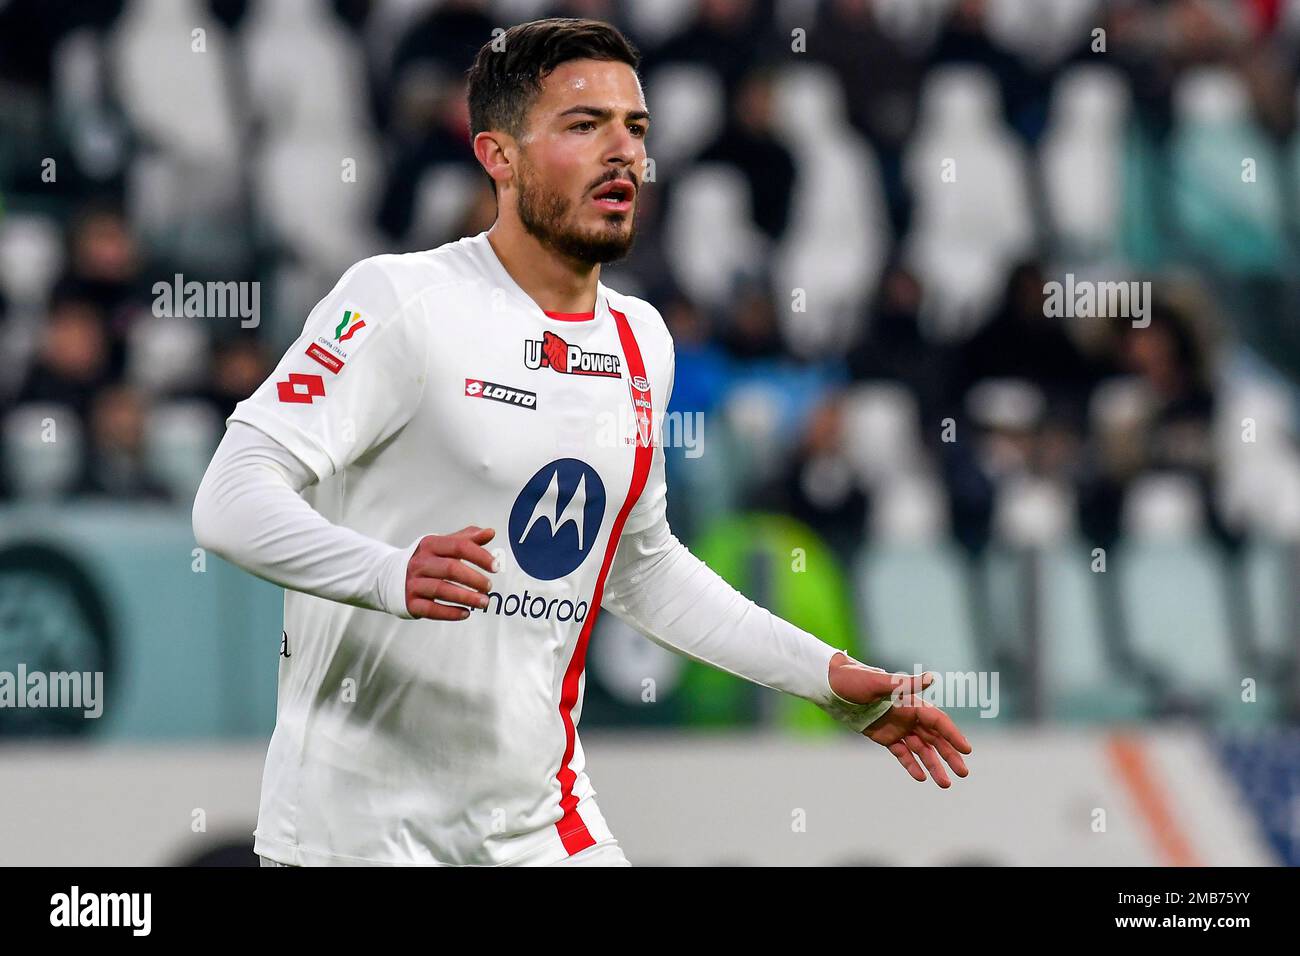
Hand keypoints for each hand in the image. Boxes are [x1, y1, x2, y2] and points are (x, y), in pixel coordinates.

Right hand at [405, 526, 497, 620]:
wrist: (389, 575)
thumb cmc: (426, 560)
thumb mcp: (443, 545)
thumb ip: (467, 539)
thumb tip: (490, 532)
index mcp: (430, 545)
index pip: (458, 546)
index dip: (480, 556)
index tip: (495, 566)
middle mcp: (420, 563)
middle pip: (451, 568)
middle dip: (474, 579)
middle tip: (489, 586)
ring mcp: (413, 583)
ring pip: (441, 590)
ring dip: (466, 597)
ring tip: (484, 602)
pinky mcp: (410, 602)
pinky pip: (431, 609)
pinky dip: (450, 612)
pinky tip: (466, 613)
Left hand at [828, 653, 972, 787]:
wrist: (833, 686)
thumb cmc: (856, 680)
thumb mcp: (880, 682)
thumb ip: (906, 684)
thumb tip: (932, 677)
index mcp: (911, 703)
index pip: (938, 721)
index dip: (953, 735)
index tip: (966, 750)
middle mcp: (909, 716)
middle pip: (935, 739)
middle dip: (950, 756)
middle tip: (964, 773)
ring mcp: (898, 728)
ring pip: (921, 750)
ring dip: (934, 766)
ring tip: (945, 784)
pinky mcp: (885, 737)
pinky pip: (902, 754)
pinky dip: (912, 765)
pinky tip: (922, 778)